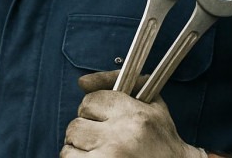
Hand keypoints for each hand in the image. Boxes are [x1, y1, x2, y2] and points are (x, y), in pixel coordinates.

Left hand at [61, 70, 205, 157]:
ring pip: (70, 144)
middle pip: (76, 124)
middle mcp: (120, 135)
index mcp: (133, 113)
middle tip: (102, 138)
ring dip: (80, 148)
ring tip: (98, 151)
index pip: (89, 101)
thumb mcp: (150, 103)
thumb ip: (115, 83)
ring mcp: (110, 156)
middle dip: (86, 131)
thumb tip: (82, 81)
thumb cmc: (161, 138)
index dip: (95, 111)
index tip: (104, 120)